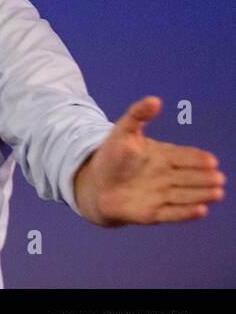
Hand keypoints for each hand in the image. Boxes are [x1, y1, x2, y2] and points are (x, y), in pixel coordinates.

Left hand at [74, 95, 224, 226]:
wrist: (95, 183)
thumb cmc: (112, 156)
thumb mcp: (123, 131)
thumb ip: (138, 114)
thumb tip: (155, 99)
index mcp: (163, 157)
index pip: (185, 156)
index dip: (198, 158)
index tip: (210, 160)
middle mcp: (166, 177)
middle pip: (190, 177)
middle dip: (205, 177)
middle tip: (218, 177)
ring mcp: (161, 195)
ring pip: (185, 195)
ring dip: (201, 194)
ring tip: (217, 192)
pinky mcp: (153, 213)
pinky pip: (172, 213)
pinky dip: (186, 213)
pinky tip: (202, 210)